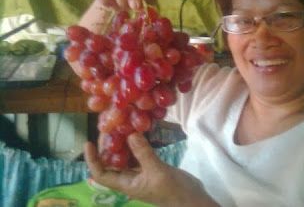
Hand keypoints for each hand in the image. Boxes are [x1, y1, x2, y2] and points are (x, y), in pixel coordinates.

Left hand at [84, 133, 219, 206]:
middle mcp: (130, 178)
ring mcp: (141, 172)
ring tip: (120, 126)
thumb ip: (143, 153)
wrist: (192, 200)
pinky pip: (139, 154)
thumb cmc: (173, 191)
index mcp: (126, 184)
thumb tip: (130, 134)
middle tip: (108, 126)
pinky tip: (138, 132)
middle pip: (111, 162)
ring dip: (122, 143)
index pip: (101, 174)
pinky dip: (137, 144)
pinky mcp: (151, 167)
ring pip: (125, 157)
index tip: (88, 142)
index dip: (92, 159)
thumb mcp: (157, 172)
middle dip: (107, 146)